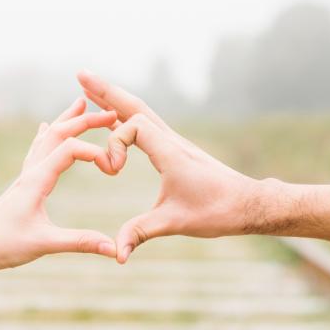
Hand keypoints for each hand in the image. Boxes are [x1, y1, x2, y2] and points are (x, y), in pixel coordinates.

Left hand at [0, 98, 117, 277]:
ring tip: (80, 103)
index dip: (95, 151)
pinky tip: (44, 128)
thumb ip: (80, 242)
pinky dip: (47, 135)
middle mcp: (31, 172)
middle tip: (110, 113)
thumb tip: (114, 248)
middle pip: (58, 134)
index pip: (69, 149)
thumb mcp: (43, 244)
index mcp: (36, 180)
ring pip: (47, 138)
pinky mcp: (22, 184)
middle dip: (84, 120)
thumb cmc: (0, 245)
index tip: (113, 168)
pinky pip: (36, 150)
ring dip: (66, 120)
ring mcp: (25, 176)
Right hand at [77, 70, 329, 262]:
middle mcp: (172, 140)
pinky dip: (127, 115)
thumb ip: (141, 233)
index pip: (134, 125)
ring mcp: (174, 142)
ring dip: (115, 99)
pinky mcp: (176, 150)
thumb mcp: (175, 223)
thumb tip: (117, 254)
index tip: (112, 169)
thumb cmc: (217, 211)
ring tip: (91, 88)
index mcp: (170, 152)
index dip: (115, 143)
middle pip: (134, 105)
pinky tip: (116, 117)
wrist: (249, 204)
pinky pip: (147, 124)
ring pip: (141, 112)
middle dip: (106, 91)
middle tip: (80, 75)